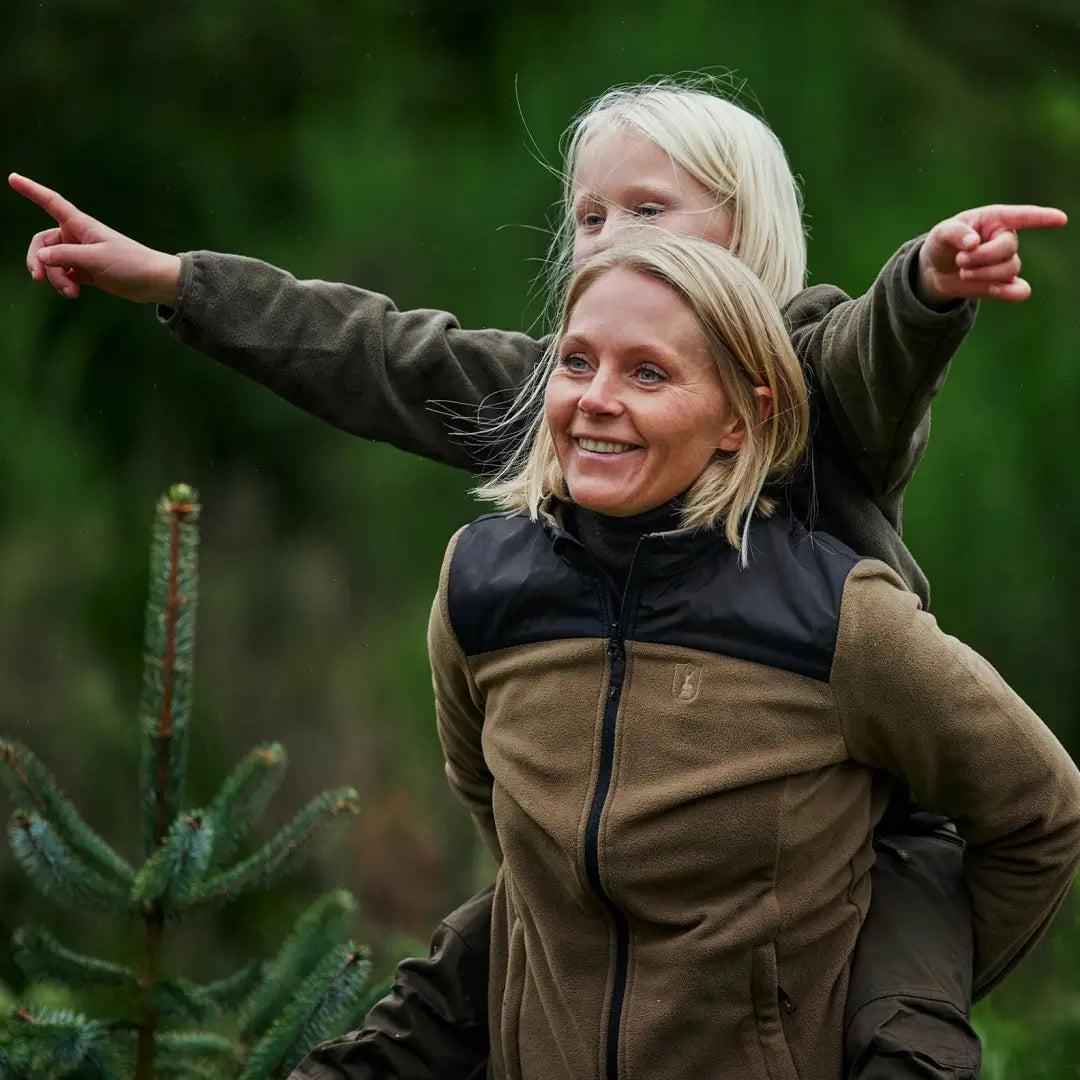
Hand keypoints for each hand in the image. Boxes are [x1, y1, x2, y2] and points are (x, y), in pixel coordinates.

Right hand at [9, 173, 181, 305]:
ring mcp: (80, 254)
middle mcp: (77, 236)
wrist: (154, 282)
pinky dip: (64, 284)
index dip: (31, 190)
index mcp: (80, 225)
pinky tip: (73, 293)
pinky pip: (63, 275)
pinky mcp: (85, 271)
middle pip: (43, 244)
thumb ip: (66, 256)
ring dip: (56, 279)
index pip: (51, 202)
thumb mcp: (96, 259)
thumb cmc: (131, 264)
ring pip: (52, 263)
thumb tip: (40, 257)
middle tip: (38, 278)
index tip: (12, 178)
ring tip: (71, 293)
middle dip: (39, 261)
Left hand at [917, 204, 1066, 305]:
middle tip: (960, 260)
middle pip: (1008, 249)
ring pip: (1009, 270)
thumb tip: (973, 243)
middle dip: (982, 257)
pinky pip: (1018, 290)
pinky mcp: (1002, 284)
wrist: (935, 270)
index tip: (1060, 219)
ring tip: (963, 271)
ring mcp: (1006, 262)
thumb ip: (955, 234)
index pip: (1023, 216)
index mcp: (996, 219)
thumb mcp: (942, 233)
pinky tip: (1001, 292)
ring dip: (983, 274)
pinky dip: (1012, 293)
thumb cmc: (943, 243)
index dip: (1042, 218)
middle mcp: (1006, 239)